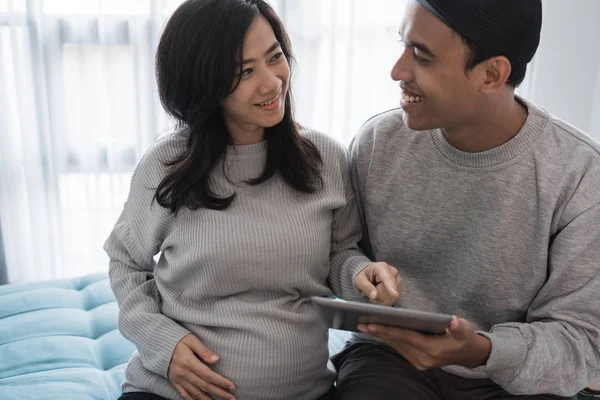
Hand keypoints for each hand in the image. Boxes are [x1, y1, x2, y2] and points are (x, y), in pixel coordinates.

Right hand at [168, 334, 235, 399]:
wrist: (160, 344)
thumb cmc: (178, 340)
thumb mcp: (191, 340)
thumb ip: (204, 350)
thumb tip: (217, 359)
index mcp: (189, 362)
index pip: (208, 375)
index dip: (221, 382)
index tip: (231, 386)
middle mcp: (184, 373)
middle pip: (204, 386)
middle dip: (219, 393)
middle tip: (231, 398)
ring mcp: (178, 380)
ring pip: (196, 393)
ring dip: (209, 399)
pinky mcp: (174, 382)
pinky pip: (184, 395)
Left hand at [354, 262, 401, 304]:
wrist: (369, 273)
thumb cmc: (364, 275)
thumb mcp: (360, 279)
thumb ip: (366, 287)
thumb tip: (374, 296)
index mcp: (382, 267)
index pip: (387, 279)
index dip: (391, 287)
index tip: (395, 294)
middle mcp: (392, 272)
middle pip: (389, 291)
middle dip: (378, 296)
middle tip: (370, 292)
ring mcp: (397, 280)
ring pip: (392, 297)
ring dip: (381, 299)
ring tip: (374, 292)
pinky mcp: (399, 287)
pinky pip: (393, 299)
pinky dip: (385, 300)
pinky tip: (380, 294)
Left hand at [357, 316, 490, 369]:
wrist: (468, 354)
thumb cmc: (464, 338)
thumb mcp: (465, 330)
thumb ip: (459, 327)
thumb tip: (452, 322)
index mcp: (432, 350)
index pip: (406, 337)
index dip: (389, 330)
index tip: (372, 324)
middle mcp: (423, 358)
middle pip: (397, 342)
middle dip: (379, 332)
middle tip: (361, 323)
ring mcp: (419, 362)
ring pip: (396, 346)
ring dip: (381, 336)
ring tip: (364, 326)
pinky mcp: (417, 361)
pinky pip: (399, 349)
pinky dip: (388, 339)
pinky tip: (378, 331)